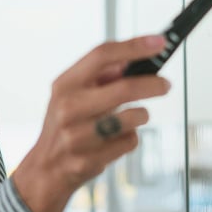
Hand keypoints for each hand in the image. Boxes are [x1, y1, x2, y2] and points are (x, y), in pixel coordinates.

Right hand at [12, 35, 171, 211]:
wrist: (45, 169)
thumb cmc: (64, 125)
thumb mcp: (70, 94)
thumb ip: (98, 76)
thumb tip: (132, 58)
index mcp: (65, 85)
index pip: (102, 55)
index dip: (134, 46)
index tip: (159, 42)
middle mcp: (68, 108)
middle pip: (124, 88)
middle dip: (152, 85)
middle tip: (165, 85)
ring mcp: (78, 136)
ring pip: (132, 118)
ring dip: (140, 116)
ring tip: (133, 118)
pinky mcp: (90, 160)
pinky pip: (130, 142)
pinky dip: (130, 138)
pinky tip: (115, 140)